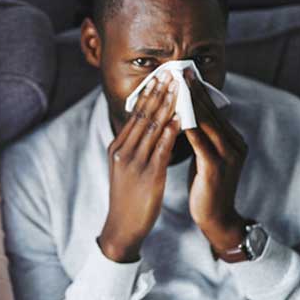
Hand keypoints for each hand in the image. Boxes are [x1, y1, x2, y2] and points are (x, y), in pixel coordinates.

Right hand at [99, 71, 180, 261]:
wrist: (122, 225)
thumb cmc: (127, 197)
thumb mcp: (124, 167)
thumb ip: (133, 147)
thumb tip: (147, 127)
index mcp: (117, 146)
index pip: (135, 114)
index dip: (149, 94)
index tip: (160, 77)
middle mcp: (123, 150)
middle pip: (143, 115)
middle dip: (159, 93)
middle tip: (171, 74)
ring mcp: (134, 162)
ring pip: (152, 127)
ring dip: (167, 106)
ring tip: (179, 89)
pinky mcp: (148, 175)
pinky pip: (161, 148)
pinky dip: (171, 131)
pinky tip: (182, 118)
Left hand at [184, 68, 248, 250]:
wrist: (217, 219)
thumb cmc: (207, 187)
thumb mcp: (206, 156)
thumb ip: (202, 136)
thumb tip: (188, 114)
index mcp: (233, 139)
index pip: (213, 109)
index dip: (198, 90)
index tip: (183, 72)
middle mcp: (234, 144)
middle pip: (211, 111)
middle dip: (193, 90)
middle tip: (179, 70)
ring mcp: (228, 157)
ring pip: (206, 123)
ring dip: (189, 104)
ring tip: (175, 87)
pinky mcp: (216, 169)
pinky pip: (200, 143)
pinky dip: (187, 128)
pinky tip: (175, 117)